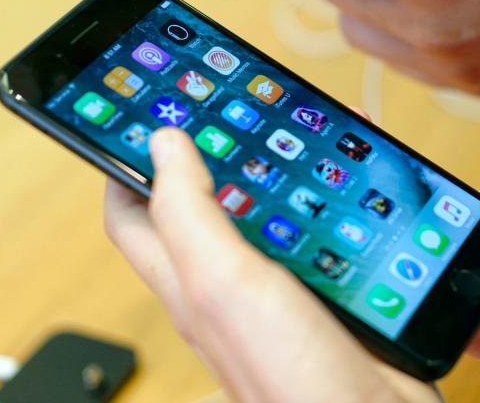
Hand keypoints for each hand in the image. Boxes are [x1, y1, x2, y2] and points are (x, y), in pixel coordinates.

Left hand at [104, 127, 436, 402]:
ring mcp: (282, 287)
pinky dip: (335, 198)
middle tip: (241, 104)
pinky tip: (355, 181)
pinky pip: (323, 231)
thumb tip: (162, 143)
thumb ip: (189, 214)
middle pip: (208, 203)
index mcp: (189, 281)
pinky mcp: (330, 292)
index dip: (125, 162)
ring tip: (306, 128)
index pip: (133, 213)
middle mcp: (230, 284)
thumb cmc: (291, 379)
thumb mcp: (224, 283)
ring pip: (272, 211)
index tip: (139, 113)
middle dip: (221, 150)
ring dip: (286, 168)